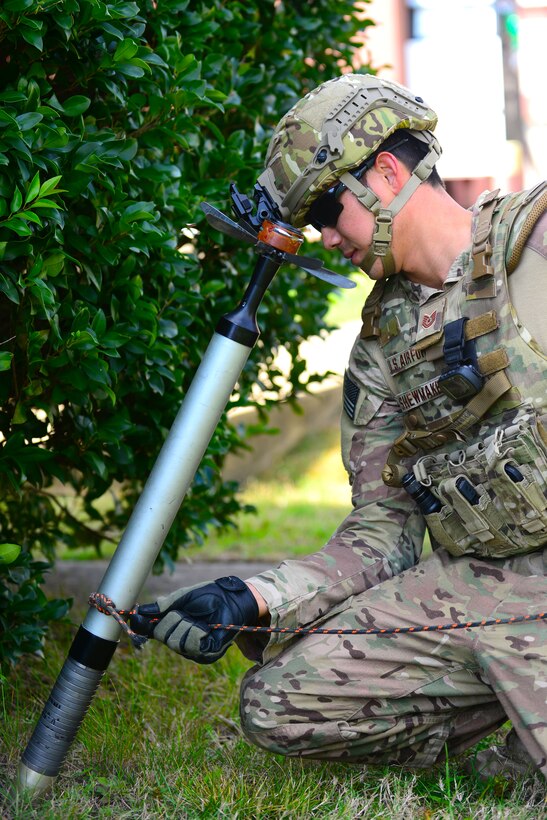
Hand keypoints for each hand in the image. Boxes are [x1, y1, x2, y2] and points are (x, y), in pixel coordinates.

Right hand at [130, 576, 258, 663]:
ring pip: (176, 643)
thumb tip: (140, 610)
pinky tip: (205, 627)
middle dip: (172, 621)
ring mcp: (194, 649)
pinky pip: (192, 646)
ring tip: (197, 619)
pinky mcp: (207, 654)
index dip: (146, 625)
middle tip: (185, 612)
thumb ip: (163, 605)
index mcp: (175, 625)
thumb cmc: (210, 595)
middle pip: (163, 637)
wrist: (232, 598)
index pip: (154, 630)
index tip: (138, 617)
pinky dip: (196, 633)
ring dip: (185, 626)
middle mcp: (182, 639)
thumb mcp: (183, 597)